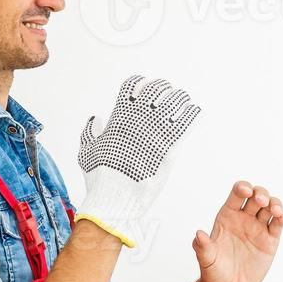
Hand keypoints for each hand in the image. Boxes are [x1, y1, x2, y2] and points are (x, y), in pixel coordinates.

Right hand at [77, 75, 199, 247]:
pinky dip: (192, 113)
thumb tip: (96, 119)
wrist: (116, 197)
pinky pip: (187, 122)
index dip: (140, 85)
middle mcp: (139, 119)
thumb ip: (90, 132)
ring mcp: (156, 132)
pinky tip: (195, 111)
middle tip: (168, 95)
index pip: (133, 84)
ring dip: (180, 98)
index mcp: (120, 116)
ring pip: (175, 101)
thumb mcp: (87, 151)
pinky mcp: (171, 147)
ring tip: (184, 101)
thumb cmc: (101, 177)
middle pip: (157, 89)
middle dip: (163, 90)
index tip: (144, 90)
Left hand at [192, 181, 282, 281]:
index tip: (245, 191)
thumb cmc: (214, 272)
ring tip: (276, 211)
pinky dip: (282, 217)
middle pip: (256, 196)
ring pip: (270, 207)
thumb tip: (198, 234)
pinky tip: (282, 218)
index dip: (242, 188)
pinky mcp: (270, 240)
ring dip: (275, 203)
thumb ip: (202, 246)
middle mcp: (244, 218)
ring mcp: (258, 228)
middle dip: (260, 194)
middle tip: (260, 202)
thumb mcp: (206, 259)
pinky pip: (278, 224)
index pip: (236, 195)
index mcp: (227, 216)